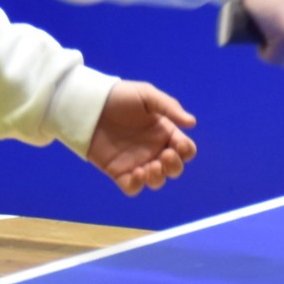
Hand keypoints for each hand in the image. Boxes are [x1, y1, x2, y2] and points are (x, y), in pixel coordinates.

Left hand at [85, 81, 196, 196]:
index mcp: (164, 132)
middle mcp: (154, 150)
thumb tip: (192, 123)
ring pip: (156, 181)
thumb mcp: (147, 95)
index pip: (185, 149)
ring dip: (158, 178)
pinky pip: (132, 188)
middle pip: (174, 169)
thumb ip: (170, 107)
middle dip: (174, 167)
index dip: (186, 151)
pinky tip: (135, 173)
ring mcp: (137, 162)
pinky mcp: (118, 172)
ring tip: (150, 167)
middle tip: (164, 156)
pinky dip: (137, 185)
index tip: (178, 144)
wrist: (90, 104)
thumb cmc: (120, 96)